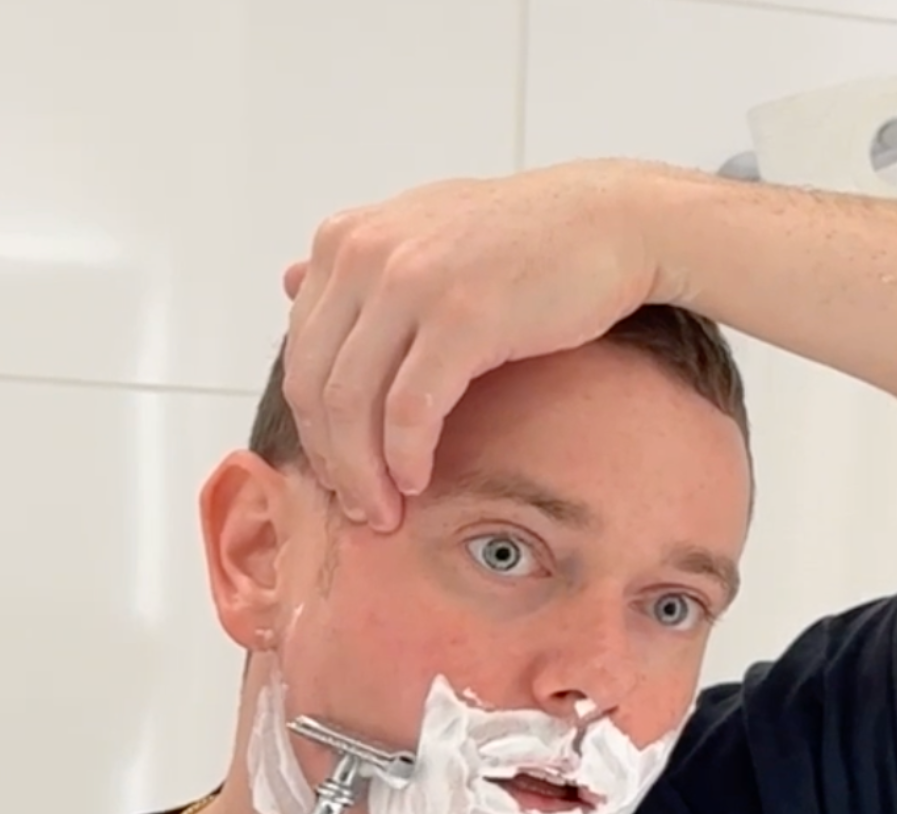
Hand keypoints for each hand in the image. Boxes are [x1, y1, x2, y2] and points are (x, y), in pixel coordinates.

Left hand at [282, 159, 672, 527]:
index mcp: (344, 239)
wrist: (610, 220)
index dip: (315, 430)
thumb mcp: (421, 234)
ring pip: (353, 405)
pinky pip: (410, 411)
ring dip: (364, 473)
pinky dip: (405, 457)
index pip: (301, 357)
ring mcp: (410, 280)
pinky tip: (418, 481)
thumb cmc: (520, 241)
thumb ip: (357, 265)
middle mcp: (365, 253)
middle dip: (333, 461)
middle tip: (358, 508)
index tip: (341, 476)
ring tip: (385, 511)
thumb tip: (286, 282)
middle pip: (315, 387)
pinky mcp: (461, 314)